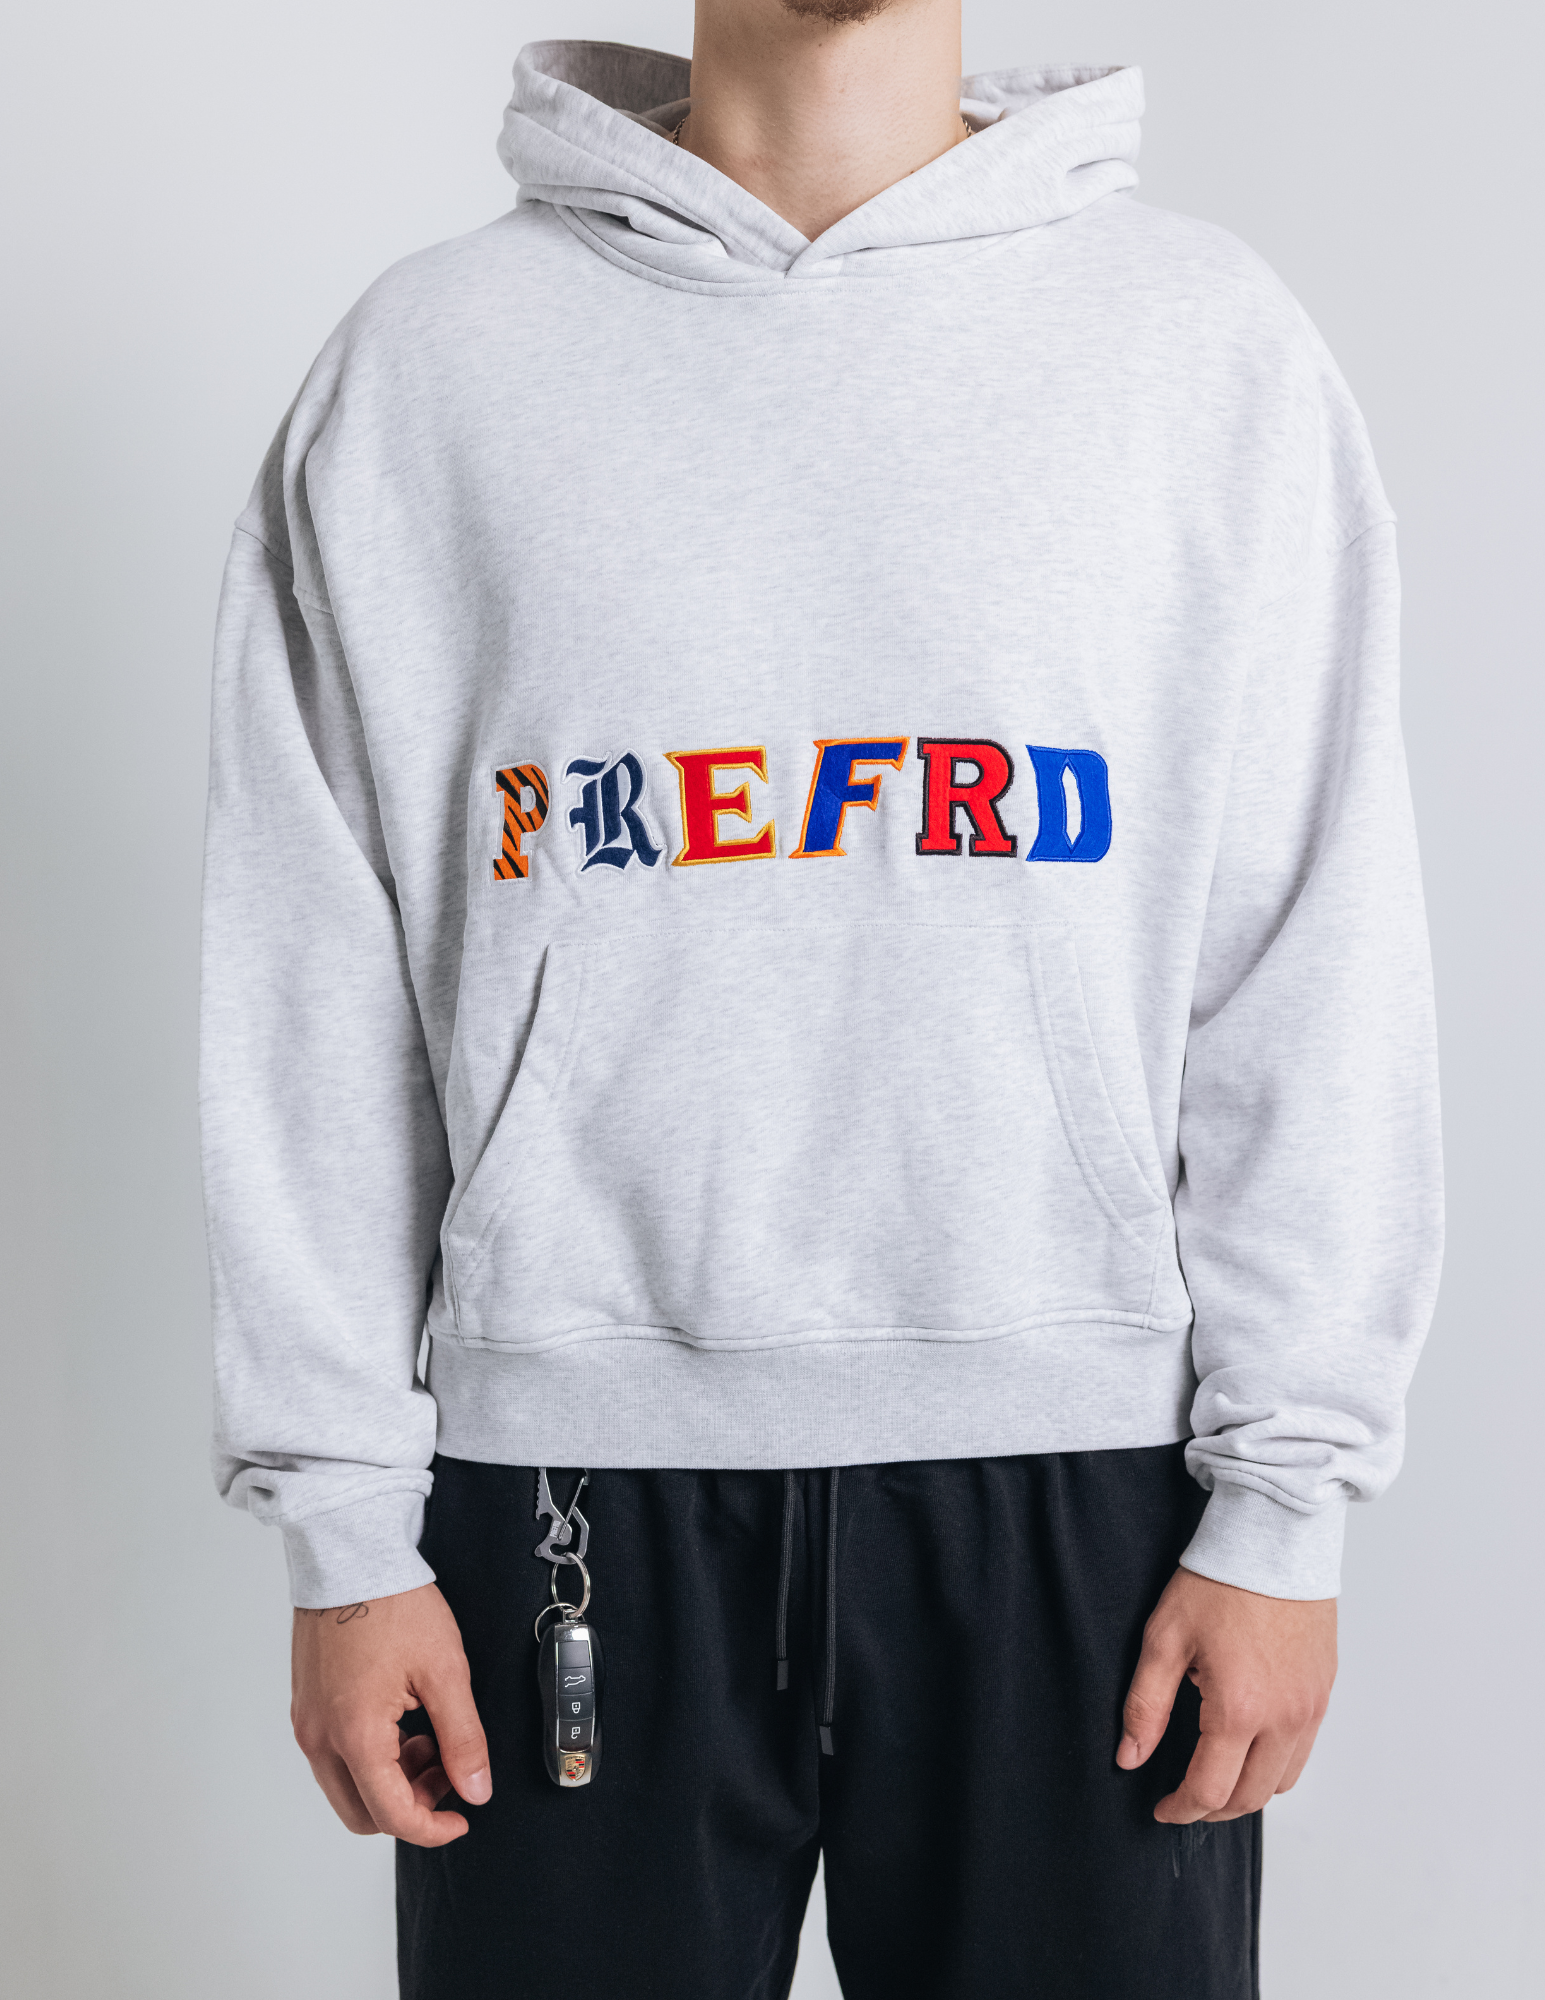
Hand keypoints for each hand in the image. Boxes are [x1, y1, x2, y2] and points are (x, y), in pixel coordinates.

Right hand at [291, 1582, 490, 1845]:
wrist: (350, 1556)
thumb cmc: (394, 1605)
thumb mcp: (444, 1671)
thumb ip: (463, 1738)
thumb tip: (476, 1789)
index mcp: (354, 1735)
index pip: (391, 1815)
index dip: (433, 1828)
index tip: (462, 1817)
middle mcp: (319, 1737)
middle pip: (361, 1813)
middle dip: (409, 1805)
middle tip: (446, 1768)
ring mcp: (307, 1722)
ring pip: (346, 1787)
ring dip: (390, 1780)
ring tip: (427, 1736)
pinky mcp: (305, 1706)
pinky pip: (335, 1756)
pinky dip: (370, 1756)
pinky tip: (401, 1720)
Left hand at [1117, 1566, 1336, 1822]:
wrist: (1274, 1541)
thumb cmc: (1218, 1582)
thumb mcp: (1164, 1639)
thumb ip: (1144, 1705)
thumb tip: (1130, 1756)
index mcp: (1239, 1709)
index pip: (1210, 1790)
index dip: (1181, 1810)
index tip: (1162, 1808)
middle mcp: (1283, 1718)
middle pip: (1250, 1798)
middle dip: (1213, 1810)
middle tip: (1185, 1801)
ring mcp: (1310, 1708)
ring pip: (1282, 1781)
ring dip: (1248, 1792)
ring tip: (1216, 1778)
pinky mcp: (1324, 1693)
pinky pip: (1303, 1751)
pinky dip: (1276, 1765)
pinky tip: (1249, 1747)